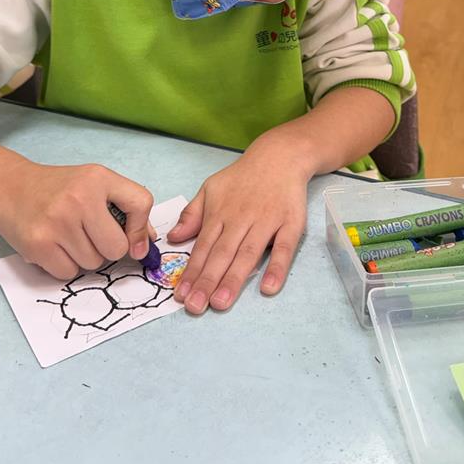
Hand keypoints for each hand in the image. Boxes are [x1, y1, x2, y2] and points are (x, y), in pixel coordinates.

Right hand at [0, 160, 153, 279]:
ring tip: (68, 236)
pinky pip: (69, 273)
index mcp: (97, 178)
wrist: (9, 187)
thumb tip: (147, 243)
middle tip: (90, 235)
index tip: (134, 239)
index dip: (141, 228)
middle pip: (117, 248)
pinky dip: (65, 265)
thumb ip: (126, 207)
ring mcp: (57, 223)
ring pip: (94, 263)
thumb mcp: (94, 184)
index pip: (141, 203)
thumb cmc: (58, 188)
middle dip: (108, 249)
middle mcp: (79, 198)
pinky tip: (54, 246)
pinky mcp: (39, 245)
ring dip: (85, 257)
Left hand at [168, 141, 308, 314]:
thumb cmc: (243, 177)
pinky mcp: (291, 223)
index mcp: (220, 213)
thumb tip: (173, 238)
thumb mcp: (211, 188)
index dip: (191, 272)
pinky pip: (284, 248)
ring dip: (234, 280)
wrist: (280, 156)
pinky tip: (268, 287)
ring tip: (220, 304)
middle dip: (207, 282)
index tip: (180, 295)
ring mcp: (267, 221)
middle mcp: (241, 219)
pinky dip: (276, 267)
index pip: (203, 247)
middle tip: (195, 307)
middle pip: (222, 254)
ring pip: (248, 254)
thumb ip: (193, 214)